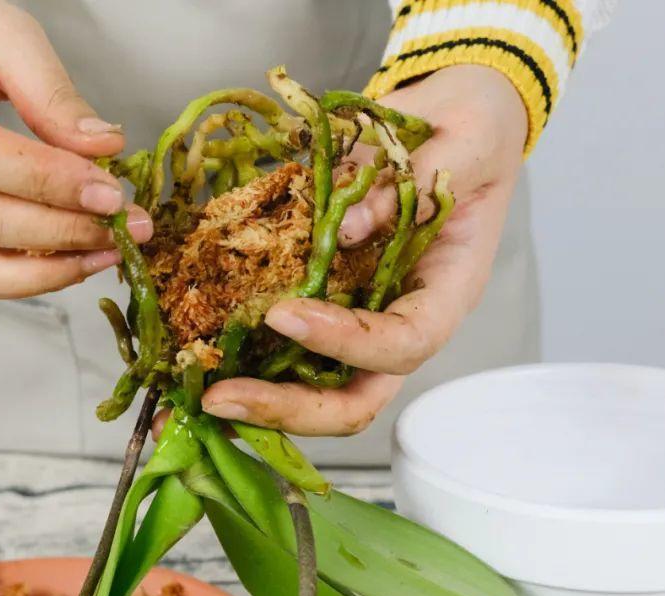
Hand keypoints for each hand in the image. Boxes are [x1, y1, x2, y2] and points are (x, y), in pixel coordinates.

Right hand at [0, 0, 151, 298]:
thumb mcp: (1, 32)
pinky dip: (19, 283)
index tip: (109, 192)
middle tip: (125, 226)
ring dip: (45, 272)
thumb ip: (51, 91)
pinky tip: (72, 264)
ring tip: (107, 254)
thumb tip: (104, 149)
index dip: (46, 181)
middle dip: (61, 230)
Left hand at [202, 65, 527, 434]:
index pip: (403, 343)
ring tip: (193, 402)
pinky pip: (287, 346)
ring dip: (257, 403)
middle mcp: (402, 318)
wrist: (455, 119)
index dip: (346, 342)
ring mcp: (362, 315)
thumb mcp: (460, 141)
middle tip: (220, 399)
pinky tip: (196, 364)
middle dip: (288, 407)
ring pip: (316, 387)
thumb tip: (338, 230)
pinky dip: (244, 360)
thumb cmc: (471, 132)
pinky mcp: (326, 298)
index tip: (283, 315)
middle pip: (355, 396)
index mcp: (445, 292)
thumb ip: (405, 184)